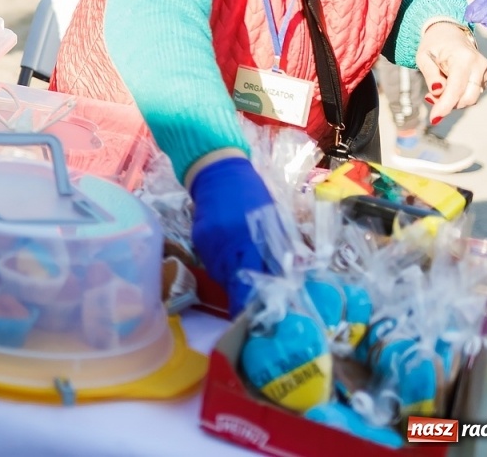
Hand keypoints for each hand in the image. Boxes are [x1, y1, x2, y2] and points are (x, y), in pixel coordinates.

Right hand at [189, 155, 279, 311]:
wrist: (219, 172)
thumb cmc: (253, 196)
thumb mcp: (273, 220)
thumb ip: (279, 249)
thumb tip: (288, 279)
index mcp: (251, 236)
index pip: (252, 277)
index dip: (254, 298)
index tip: (261, 314)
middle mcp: (228, 241)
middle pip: (233, 280)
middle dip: (243, 295)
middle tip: (254, 305)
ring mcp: (210, 240)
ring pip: (220, 273)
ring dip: (232, 280)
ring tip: (244, 278)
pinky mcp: (199, 238)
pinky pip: (211, 261)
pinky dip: (221, 265)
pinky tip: (229, 258)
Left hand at [416, 20, 486, 122]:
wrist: (449, 32)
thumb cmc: (434, 44)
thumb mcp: (423, 56)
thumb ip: (430, 74)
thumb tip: (437, 91)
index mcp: (463, 58)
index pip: (456, 88)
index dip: (445, 105)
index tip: (434, 118)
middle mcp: (479, 65)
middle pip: (468, 98)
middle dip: (449, 104)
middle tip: (429, 98)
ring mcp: (485, 71)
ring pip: (471, 98)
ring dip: (453, 100)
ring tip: (436, 89)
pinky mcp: (484, 77)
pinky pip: (473, 93)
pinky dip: (459, 96)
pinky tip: (446, 87)